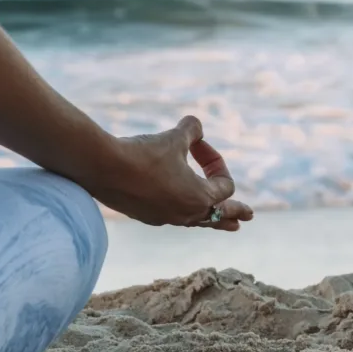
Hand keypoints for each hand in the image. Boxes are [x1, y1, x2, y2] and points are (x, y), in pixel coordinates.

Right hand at [87, 116, 252, 230]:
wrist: (104, 168)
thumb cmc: (144, 153)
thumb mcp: (173, 137)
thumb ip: (191, 130)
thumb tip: (196, 126)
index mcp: (200, 197)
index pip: (224, 184)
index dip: (215, 160)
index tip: (197, 143)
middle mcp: (186, 214)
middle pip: (219, 215)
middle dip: (234, 212)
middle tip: (248, 217)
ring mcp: (166, 218)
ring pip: (197, 221)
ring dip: (212, 219)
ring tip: (227, 225)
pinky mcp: (146, 216)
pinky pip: (173, 217)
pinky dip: (183, 211)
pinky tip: (181, 211)